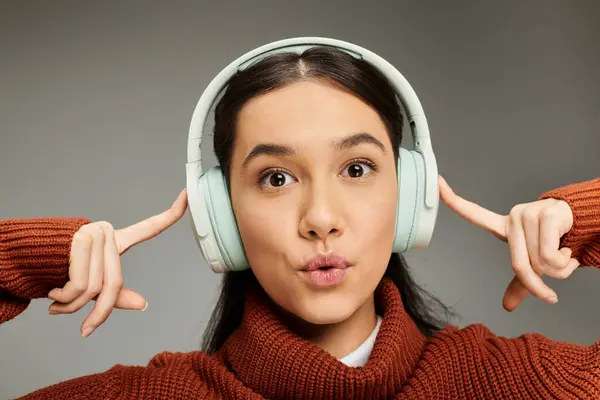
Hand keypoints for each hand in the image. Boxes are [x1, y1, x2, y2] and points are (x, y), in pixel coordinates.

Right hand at [47, 189, 187, 336]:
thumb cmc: (57, 272)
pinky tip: (51, 294)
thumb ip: (114, 294)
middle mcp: (108, 234)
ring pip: (93, 288)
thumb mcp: (89, 284)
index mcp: (115, 240)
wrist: (22, 259)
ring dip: (72, 307)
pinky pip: (79, 285)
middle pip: (113, 284)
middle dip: (99, 314)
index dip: (172, 213)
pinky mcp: (81, 240)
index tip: (189, 193)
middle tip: (85, 330)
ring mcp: (95, 235)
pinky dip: (64, 300)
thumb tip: (143, 305)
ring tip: (56, 305)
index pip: (149, 228)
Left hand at [438, 176, 578, 310]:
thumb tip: (507, 306)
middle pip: (520, 265)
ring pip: (539, 263)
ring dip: (559, 270)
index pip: (474, 213)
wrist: (585, 225)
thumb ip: (521, 282)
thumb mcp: (535, 263)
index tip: (437, 184)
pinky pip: (550, 255)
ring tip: (564, 256)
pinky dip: (565, 263)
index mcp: (504, 227)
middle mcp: (513, 218)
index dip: (453, 200)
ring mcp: (528, 214)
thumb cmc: (556, 242)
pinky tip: (569, 249)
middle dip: (540, 284)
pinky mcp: (545, 215)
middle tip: (554, 284)